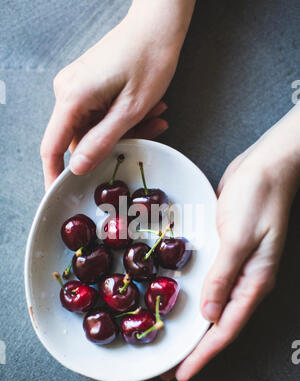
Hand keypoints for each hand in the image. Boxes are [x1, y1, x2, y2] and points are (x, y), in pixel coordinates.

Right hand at [41, 0, 194, 189]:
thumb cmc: (148, 59)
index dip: (55, 176)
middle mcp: (69, 91)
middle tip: (146, 137)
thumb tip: (78, 168)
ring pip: (96, 128)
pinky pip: (101, 114)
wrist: (157, 25)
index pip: (52, 148)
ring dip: (126, 129)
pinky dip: (124, 118)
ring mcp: (78, 87)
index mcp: (72, 97)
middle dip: (114, 145)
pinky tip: (149, 110)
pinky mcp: (89, 85)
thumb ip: (102, 142)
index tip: (59, 195)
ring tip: (155, 116)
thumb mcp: (130, 110)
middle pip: (81, 139)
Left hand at [162, 107, 299, 380]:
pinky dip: (194, 299)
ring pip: (212, 307)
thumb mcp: (239, 237)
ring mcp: (235, 267)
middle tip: (166, 366)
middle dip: (194, 349)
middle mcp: (245, 281)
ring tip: (168, 341)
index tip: (180, 375)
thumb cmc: (258, 198)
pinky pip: (208, 284)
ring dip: (192, 327)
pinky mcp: (224, 253)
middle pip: (218, 325)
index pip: (225, 330)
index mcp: (254, 282)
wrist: (265, 166)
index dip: (203, 356)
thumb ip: (224, 276)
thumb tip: (209, 315)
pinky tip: (177, 302)